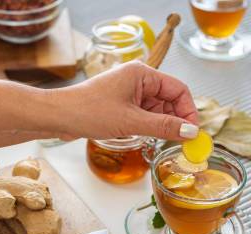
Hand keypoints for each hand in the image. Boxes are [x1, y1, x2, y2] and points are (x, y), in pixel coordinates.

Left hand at [53, 61, 198, 140]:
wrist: (58, 116)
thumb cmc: (88, 111)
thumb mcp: (131, 121)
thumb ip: (163, 126)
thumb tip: (189, 132)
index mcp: (142, 73)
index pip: (178, 89)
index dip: (188, 111)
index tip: (192, 132)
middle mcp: (137, 79)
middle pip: (169, 100)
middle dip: (175, 120)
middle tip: (179, 142)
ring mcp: (128, 92)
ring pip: (157, 109)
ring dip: (160, 125)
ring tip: (158, 141)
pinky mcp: (121, 104)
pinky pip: (143, 115)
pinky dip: (148, 127)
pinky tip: (144, 137)